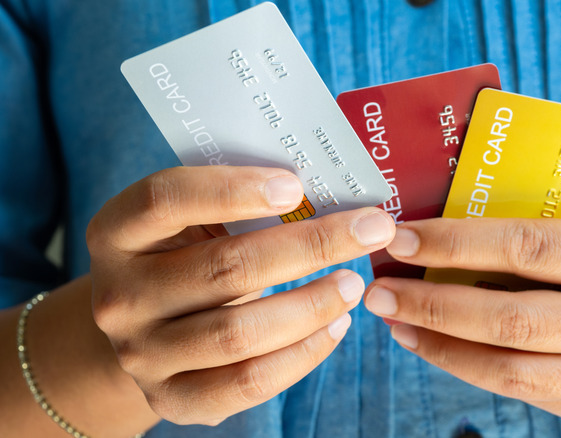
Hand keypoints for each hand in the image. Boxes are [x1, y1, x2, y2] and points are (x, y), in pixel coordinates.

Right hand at [87, 166, 394, 424]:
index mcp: (116, 233)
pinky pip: (249, 382)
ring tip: (355, 283)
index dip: (231, 189)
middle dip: (311, 246)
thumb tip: (329, 192)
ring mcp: (142, 354)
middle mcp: (120, 296)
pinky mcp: (173, 399)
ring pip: (239, 332)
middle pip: (224, 268)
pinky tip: (337, 326)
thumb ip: (238, 205)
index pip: (164, 199)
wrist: (146, 329)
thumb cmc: (185, 258)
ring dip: (313, 305)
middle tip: (371, 229)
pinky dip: (304, 354)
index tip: (296, 186)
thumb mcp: (192, 223)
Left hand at [364, 217, 560, 431]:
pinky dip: (473, 369)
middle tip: (380, 289)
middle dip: (432, 303)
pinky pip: (527, 393)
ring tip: (395, 322)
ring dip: (440, 345)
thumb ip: (552, 242)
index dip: (456, 243)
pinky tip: (439, 347)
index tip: (403, 238)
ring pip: (510, 369)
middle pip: (510, 319)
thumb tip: (455, 241)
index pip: (529, 248)